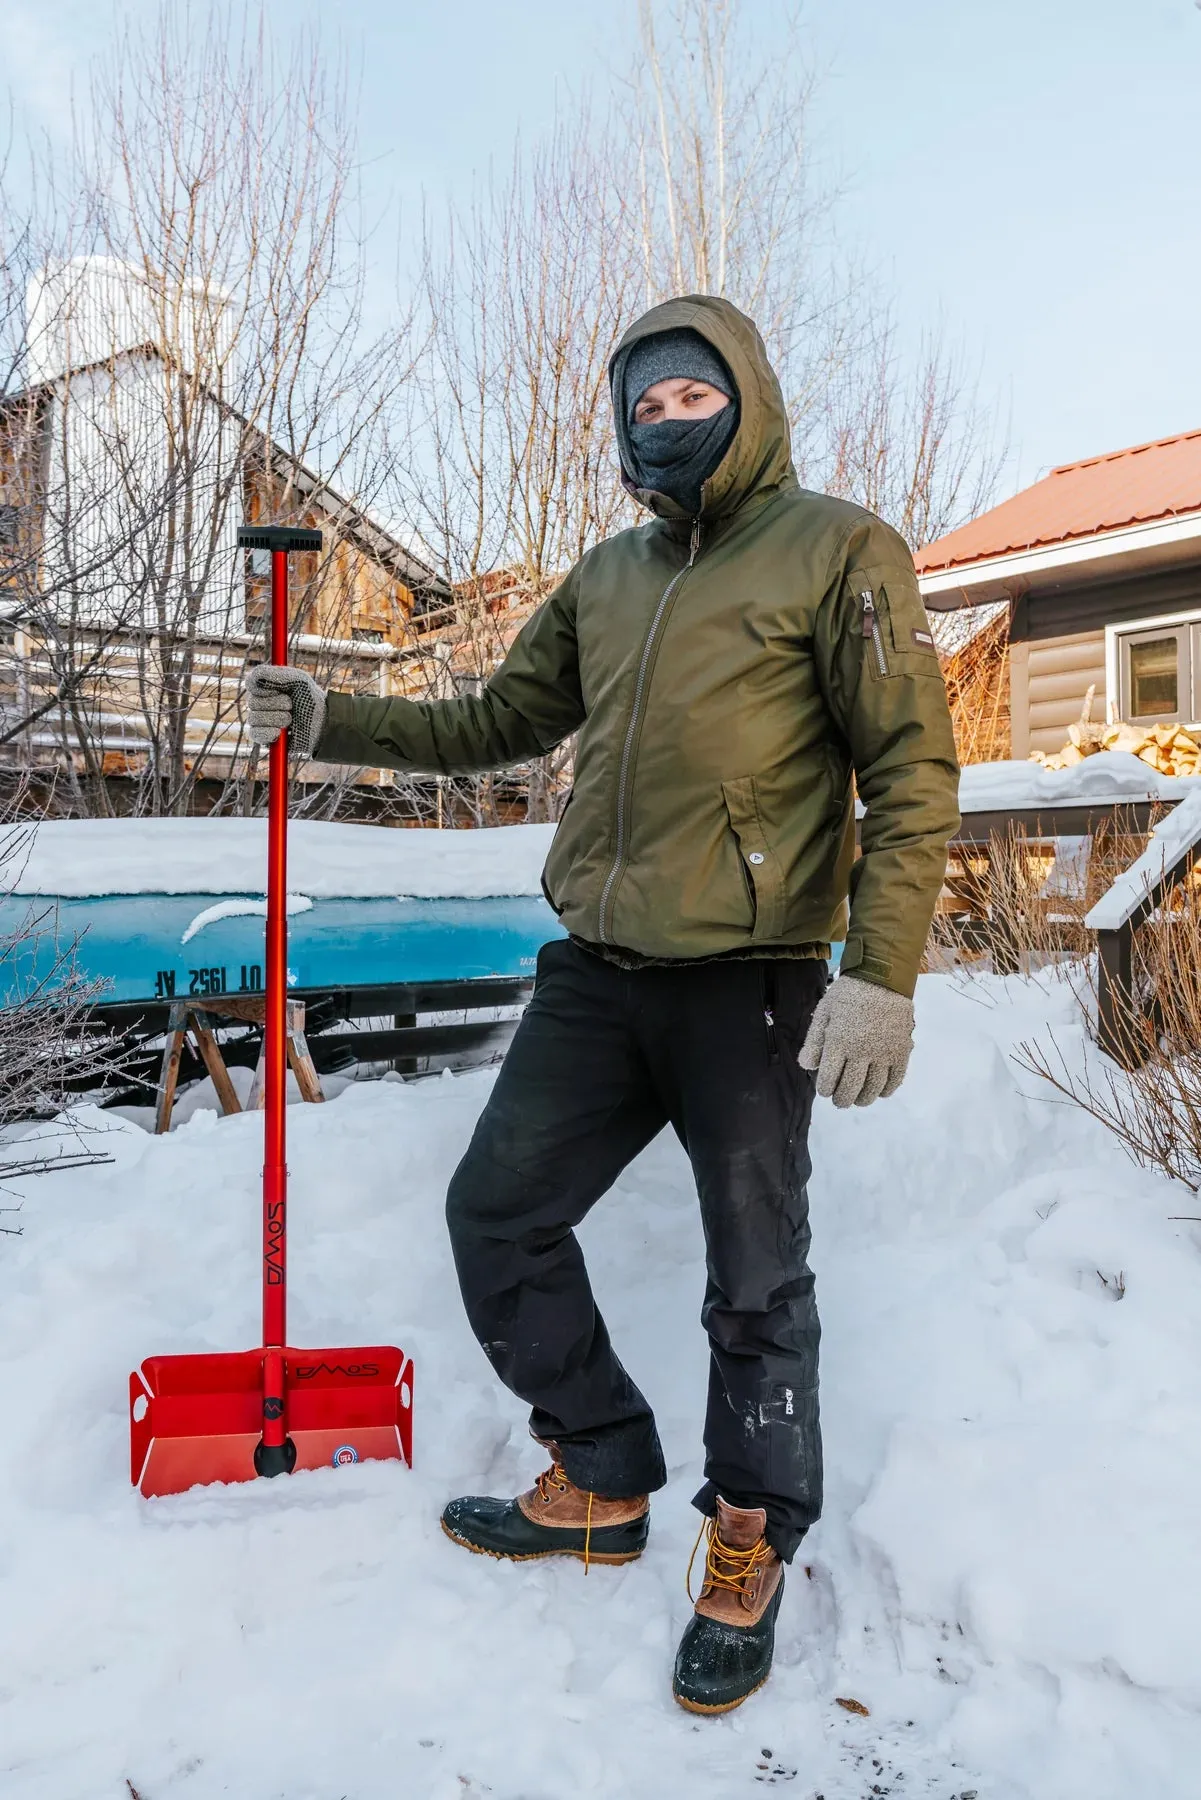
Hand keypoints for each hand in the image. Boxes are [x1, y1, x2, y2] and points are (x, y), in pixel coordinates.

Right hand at [243, 664, 326, 757]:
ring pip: (254, 718)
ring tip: (291, 720)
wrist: (323, 726)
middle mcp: (261, 702)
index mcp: (267, 686)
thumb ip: (278, 674)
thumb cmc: (312, 700)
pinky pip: (255, 734)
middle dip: (275, 704)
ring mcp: (261, 720)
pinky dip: (267, 733)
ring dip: (276, 718)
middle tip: (291, 706)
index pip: (251, 683)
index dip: (265, 687)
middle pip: (253, 702)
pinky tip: (279, 733)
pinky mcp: (264, 738)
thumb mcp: (299, 680)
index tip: (281, 689)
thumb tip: (255, 676)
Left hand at [797, 975, 914, 1108]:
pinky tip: (880, 1092)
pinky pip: (895, 1079)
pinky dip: (886, 1090)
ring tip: (858, 1099)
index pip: (829, 1079)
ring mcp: (883, 1053)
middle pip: (850, 1089)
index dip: (825, 1089)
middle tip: (840, 1101)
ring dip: (863, 1099)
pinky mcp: (901, 1051)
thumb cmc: (849, 993)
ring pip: (873, 1088)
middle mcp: (861, 1052)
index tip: (825, 1090)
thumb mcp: (824, 1012)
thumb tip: (807, 1067)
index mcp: (838, 1043)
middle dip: (842, 1099)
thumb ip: (814, 1041)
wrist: (883, 978)